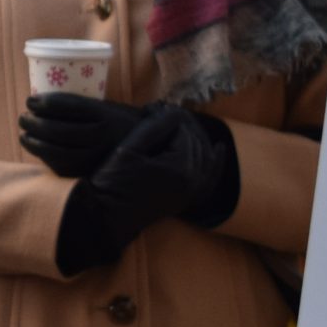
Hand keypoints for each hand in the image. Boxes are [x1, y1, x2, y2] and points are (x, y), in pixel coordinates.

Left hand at [19, 93, 142, 179]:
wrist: (147, 150)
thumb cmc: (117, 123)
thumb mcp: (104, 107)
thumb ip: (77, 105)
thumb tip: (38, 103)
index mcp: (107, 116)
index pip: (71, 107)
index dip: (46, 102)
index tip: (30, 100)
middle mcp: (104, 138)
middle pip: (61, 130)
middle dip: (35, 123)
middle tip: (23, 117)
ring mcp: (99, 158)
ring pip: (59, 153)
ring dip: (35, 143)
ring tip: (24, 135)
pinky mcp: (93, 174)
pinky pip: (64, 168)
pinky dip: (45, 158)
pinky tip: (37, 149)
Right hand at [54, 104, 234, 273]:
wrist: (108, 217)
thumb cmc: (113, 182)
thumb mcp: (129, 150)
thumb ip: (154, 128)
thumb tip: (172, 111)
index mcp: (180, 168)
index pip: (183, 130)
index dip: (166, 116)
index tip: (147, 109)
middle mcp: (194, 180)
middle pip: (196, 141)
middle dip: (180, 124)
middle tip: (158, 112)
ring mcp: (193, 191)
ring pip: (204, 156)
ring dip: (193, 137)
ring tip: (175, 123)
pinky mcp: (188, 198)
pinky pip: (210, 178)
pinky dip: (215, 163)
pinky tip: (218, 150)